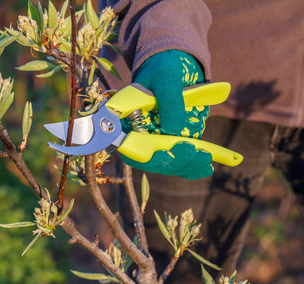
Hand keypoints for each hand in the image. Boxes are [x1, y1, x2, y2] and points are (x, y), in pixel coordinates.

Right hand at [122, 50, 212, 179]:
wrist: (174, 65)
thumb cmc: (162, 68)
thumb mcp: (166, 78)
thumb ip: (169, 101)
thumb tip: (174, 128)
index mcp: (128, 121)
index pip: (129, 149)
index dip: (144, 157)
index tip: (164, 155)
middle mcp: (140, 135)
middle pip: (151, 160)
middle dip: (172, 161)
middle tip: (191, 151)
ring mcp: (158, 141)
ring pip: (169, 163)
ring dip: (187, 164)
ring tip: (206, 158)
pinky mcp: (174, 143)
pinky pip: (182, 161)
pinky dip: (194, 166)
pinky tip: (208, 165)